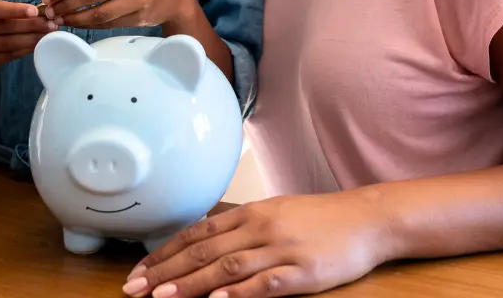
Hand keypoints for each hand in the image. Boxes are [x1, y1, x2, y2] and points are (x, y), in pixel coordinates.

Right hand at [0, 0, 52, 74]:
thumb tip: (42, 12)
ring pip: (8, 43)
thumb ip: (12, 10)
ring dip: (31, 38)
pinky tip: (37, 45)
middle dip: (31, 25)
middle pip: (5, 27)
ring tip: (47, 35)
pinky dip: (25, 50)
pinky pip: (9, 55)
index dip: (14, 9)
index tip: (34, 11)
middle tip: (51, 24)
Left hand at [122, 193, 389, 297]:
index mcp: (251, 213)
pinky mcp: (303, 272)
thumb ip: (241, 228)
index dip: (164, 253)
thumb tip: (202, 243)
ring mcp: (281, 249)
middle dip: (165, 272)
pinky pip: (266, 283)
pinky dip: (239, 292)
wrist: (367, 219)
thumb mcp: (276, 213)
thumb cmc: (320, 220)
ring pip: (227, 267)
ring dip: (191, 283)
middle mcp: (260, 227)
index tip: (138, 272)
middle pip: (204, 250)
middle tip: (135, 290)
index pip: (196, 233)